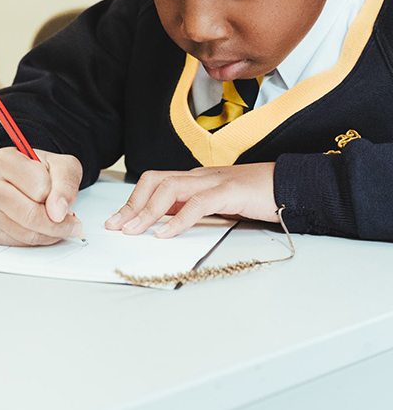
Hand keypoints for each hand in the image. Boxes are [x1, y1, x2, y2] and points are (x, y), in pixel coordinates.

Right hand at [0, 146, 83, 245]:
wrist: (16, 177)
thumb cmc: (36, 170)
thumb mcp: (60, 165)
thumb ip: (65, 182)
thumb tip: (58, 212)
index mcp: (4, 160)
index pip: (39, 188)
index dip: (57, 195)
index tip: (62, 197)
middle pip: (30, 215)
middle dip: (57, 224)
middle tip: (72, 224)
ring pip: (25, 233)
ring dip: (49, 234)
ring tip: (58, 224)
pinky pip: (17, 243)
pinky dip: (36, 240)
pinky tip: (41, 228)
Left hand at [105, 163, 278, 238]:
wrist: (292, 185)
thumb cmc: (256, 196)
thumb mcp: (218, 204)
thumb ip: (193, 207)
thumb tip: (164, 221)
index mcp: (194, 178)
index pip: (155, 182)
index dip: (133, 200)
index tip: (117, 221)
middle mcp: (199, 176)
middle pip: (155, 181)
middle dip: (132, 204)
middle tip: (117, 227)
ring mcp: (214, 181)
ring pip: (170, 188)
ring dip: (148, 211)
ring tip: (134, 231)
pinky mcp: (231, 192)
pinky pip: (198, 203)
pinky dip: (178, 219)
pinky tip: (165, 233)